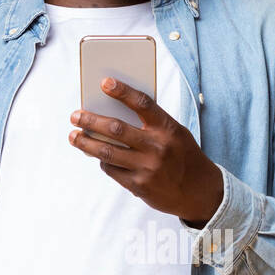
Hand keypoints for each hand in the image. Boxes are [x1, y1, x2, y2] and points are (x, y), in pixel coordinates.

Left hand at [68, 76, 223, 227]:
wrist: (201, 192)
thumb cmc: (182, 155)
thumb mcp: (174, 134)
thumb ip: (149, 124)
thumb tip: (111, 112)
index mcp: (167, 128)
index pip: (142, 104)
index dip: (123, 91)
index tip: (104, 82)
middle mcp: (158, 147)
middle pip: (116, 129)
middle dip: (91, 120)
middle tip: (75, 115)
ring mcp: (148, 168)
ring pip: (107, 152)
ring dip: (86, 143)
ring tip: (74, 136)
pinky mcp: (139, 186)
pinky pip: (111, 170)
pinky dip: (102, 161)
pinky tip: (97, 156)